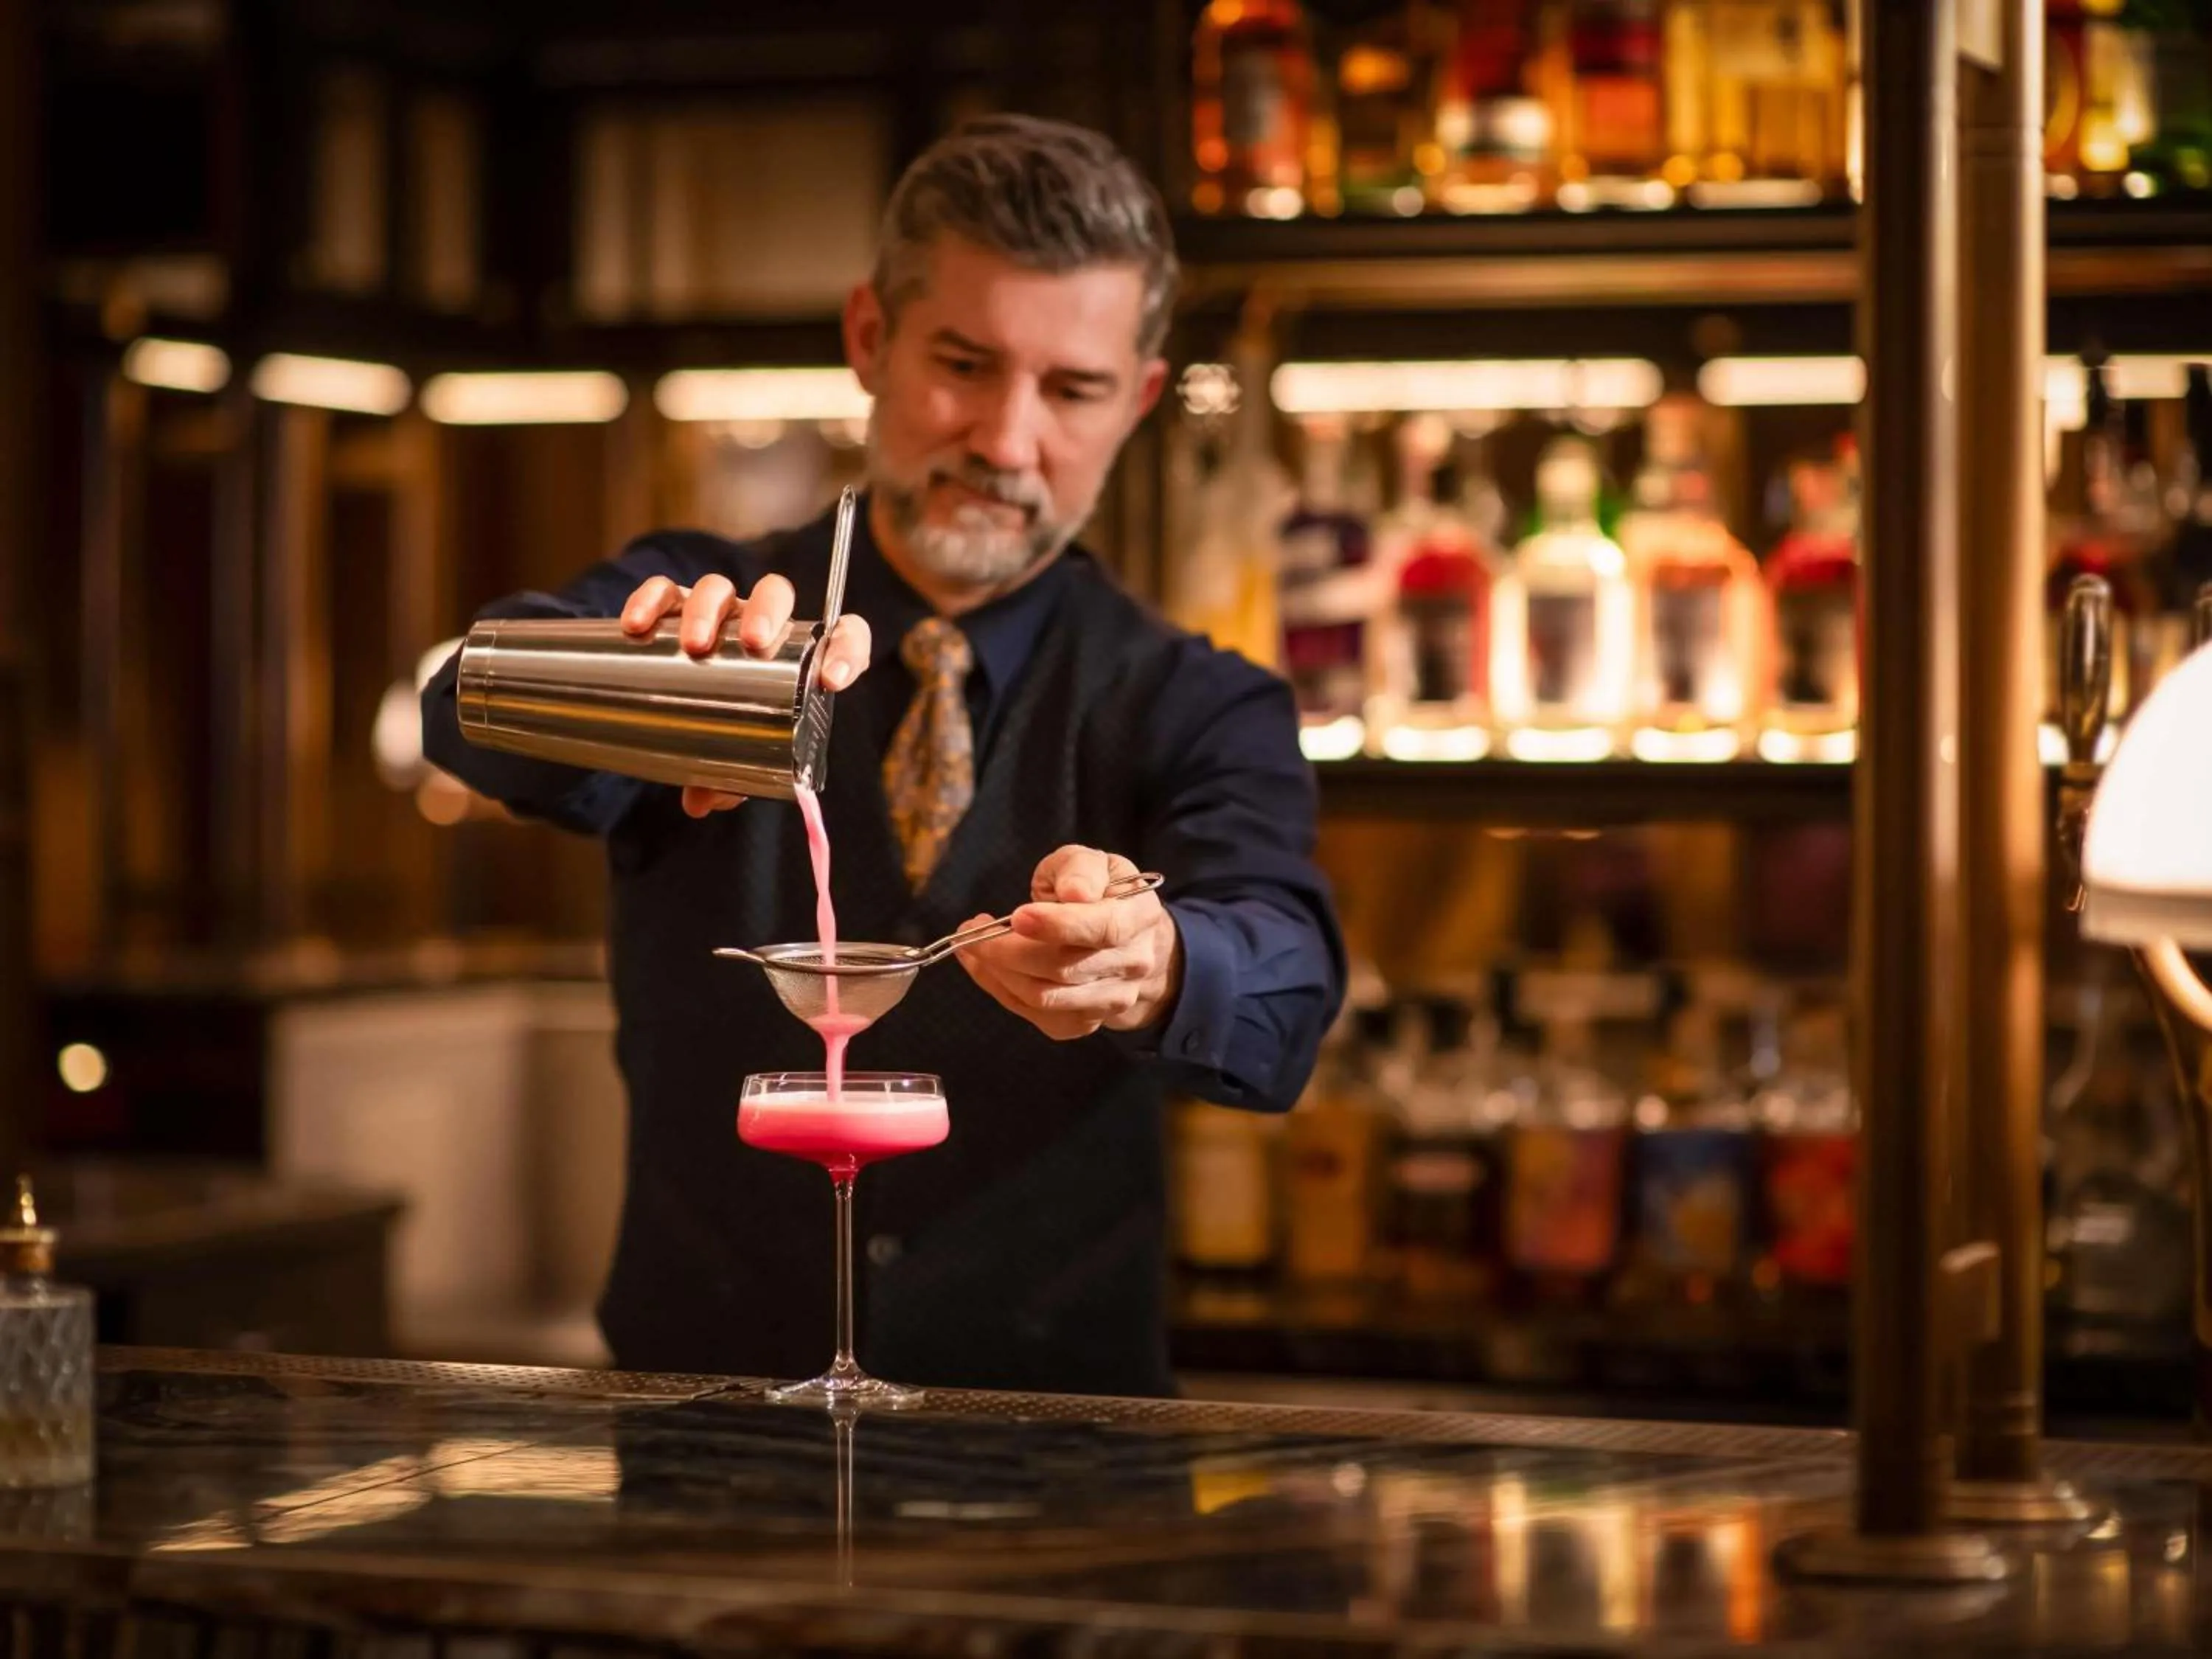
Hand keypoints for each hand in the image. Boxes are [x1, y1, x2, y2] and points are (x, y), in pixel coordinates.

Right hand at [619, 572, 872, 817]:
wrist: (679, 705)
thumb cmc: (726, 731)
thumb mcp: (736, 759)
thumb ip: (727, 781)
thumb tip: (700, 801)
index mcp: (795, 656)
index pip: (842, 636)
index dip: (846, 651)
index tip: (832, 680)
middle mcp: (759, 625)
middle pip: (774, 594)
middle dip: (767, 614)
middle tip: (754, 644)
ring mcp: (716, 612)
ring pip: (718, 589)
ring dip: (707, 609)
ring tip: (694, 645)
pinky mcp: (672, 607)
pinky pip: (663, 591)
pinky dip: (651, 600)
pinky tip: (636, 625)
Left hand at [958, 847, 1181, 1040]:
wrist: (1125, 938)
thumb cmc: (1100, 891)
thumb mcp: (1093, 863)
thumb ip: (1081, 869)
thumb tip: (1076, 893)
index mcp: (1140, 917)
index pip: (1104, 929)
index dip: (1059, 925)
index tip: (1017, 916)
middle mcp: (1133, 964)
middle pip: (1064, 968)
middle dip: (1007, 949)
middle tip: (972, 928)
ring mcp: (1112, 999)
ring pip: (1044, 996)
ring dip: (996, 971)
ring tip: (971, 944)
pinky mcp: (1085, 1022)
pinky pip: (1036, 1015)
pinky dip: (1000, 990)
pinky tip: (983, 966)